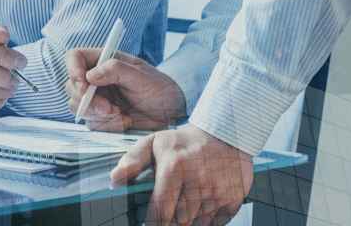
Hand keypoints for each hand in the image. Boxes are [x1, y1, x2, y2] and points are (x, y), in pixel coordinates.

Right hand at [65, 49, 185, 130]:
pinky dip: (107, 126)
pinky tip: (125, 122)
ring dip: (99, 116)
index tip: (83, 87)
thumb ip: (117, 71)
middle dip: (88, 101)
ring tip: (123, 116)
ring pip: (78, 108)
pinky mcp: (100, 117)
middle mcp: (97, 79)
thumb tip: (91, 74)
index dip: (72, 70)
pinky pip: (91, 123)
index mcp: (105, 61)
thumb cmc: (159, 88)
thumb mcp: (142, 77)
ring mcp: (97, 98)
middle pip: (72, 87)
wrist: (170, 111)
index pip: (75, 57)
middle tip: (110, 109)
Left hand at [110, 124, 253, 225]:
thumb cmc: (186, 142)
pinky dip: (206, 223)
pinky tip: (200, 210)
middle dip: (169, 225)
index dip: (152, 224)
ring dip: (187, 224)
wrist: (226, 133)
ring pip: (197, 225)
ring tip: (182, 213)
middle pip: (178, 223)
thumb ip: (133, 159)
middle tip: (166, 219)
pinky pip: (216, 224)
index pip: (159, 212)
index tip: (151, 223)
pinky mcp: (234, 198)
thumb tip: (116, 177)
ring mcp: (219, 191)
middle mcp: (198, 179)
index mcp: (175, 166)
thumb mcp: (156, 142)